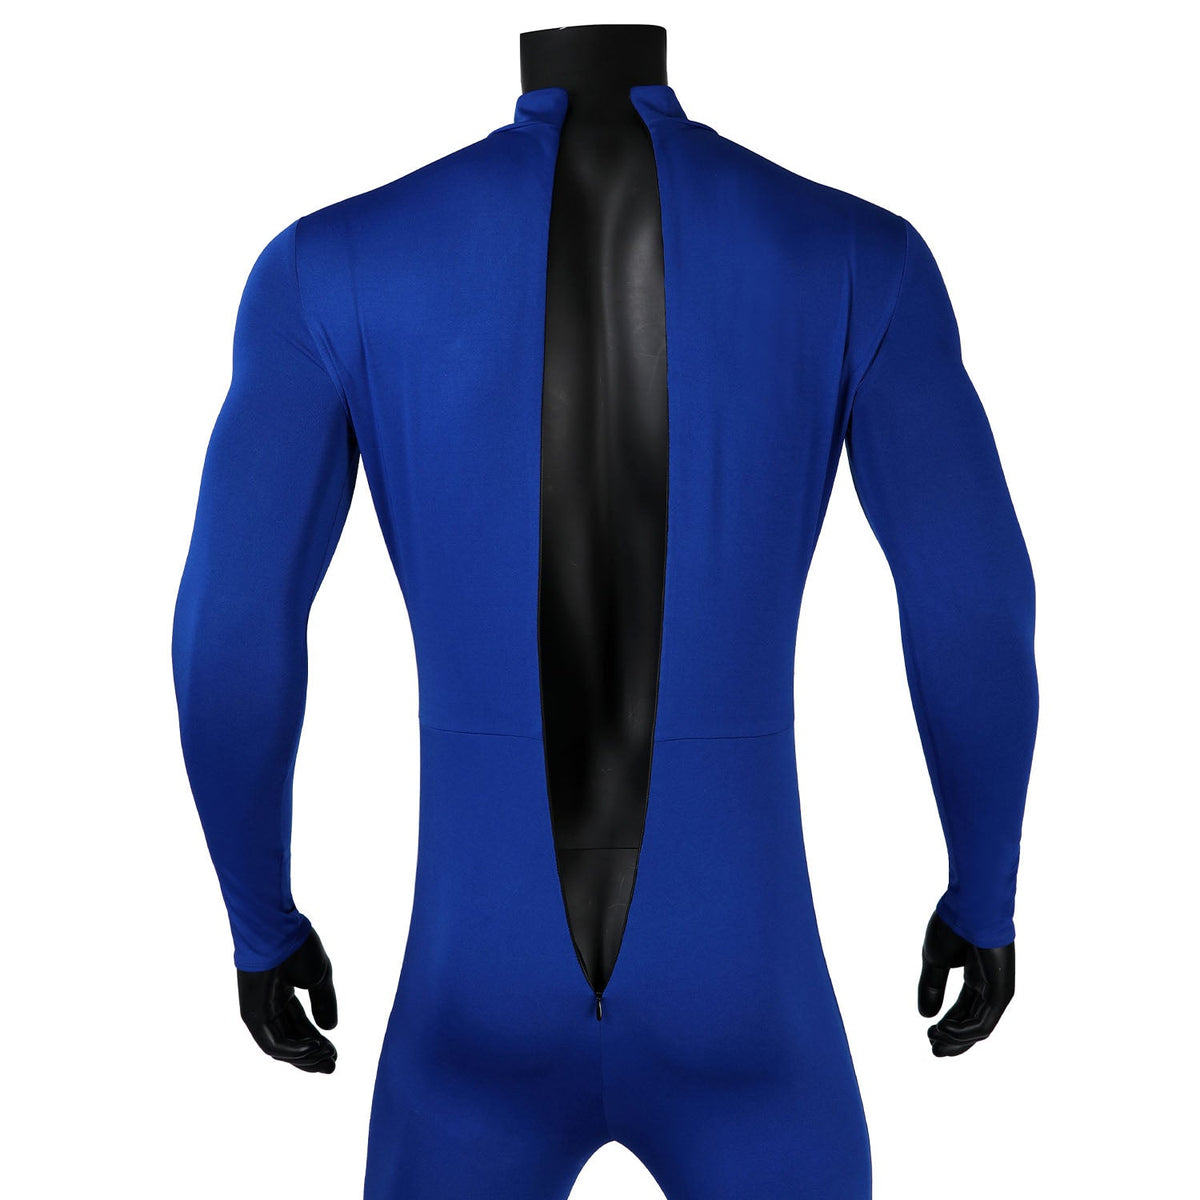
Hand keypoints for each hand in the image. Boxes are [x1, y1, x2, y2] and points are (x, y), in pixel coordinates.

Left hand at [237, 928, 338, 1072]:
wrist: (277, 930)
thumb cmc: (296, 947)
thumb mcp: (318, 977)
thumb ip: (324, 1002)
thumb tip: (332, 1029)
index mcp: (281, 994)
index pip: (299, 1026)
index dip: (317, 1041)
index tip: (335, 1053)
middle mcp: (268, 1007)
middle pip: (290, 1040)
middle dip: (312, 1056)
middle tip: (332, 1066)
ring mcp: (259, 1013)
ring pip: (280, 1047)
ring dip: (305, 1057)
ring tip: (327, 1058)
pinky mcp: (253, 1016)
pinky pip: (272, 1043)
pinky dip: (293, 1050)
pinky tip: (314, 1048)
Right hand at [917, 911, 1013, 1056]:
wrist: (969, 909)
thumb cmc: (953, 927)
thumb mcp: (935, 961)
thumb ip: (931, 986)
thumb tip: (925, 1015)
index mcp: (976, 977)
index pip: (964, 1010)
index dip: (947, 1026)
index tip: (929, 1036)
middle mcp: (989, 986)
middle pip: (972, 1023)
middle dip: (953, 1040)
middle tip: (933, 1051)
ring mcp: (997, 989)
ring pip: (979, 1027)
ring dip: (956, 1039)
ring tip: (935, 1041)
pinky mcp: (1001, 991)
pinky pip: (984, 1021)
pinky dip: (965, 1031)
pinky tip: (945, 1030)